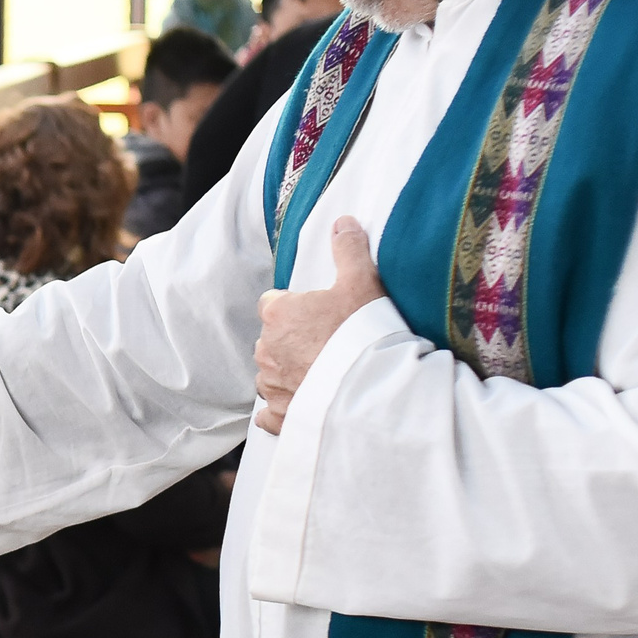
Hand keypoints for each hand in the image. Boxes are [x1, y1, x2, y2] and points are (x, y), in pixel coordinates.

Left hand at [254, 218, 385, 435]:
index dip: (293, 307)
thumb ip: (349, 250)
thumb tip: (342, 222)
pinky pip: (269, 413)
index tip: (316, 313)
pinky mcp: (279, 415)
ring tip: (319, 374)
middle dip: (290, 341)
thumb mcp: (362, 282)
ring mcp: (271, 385)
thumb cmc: (363, 332)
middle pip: (270, 339)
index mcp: (277, 314)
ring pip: (270, 375)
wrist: (371, 389)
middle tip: (324, 344)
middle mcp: (265, 349)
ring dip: (287, 373)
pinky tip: (299, 405)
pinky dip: (281, 409)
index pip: (272, 304)